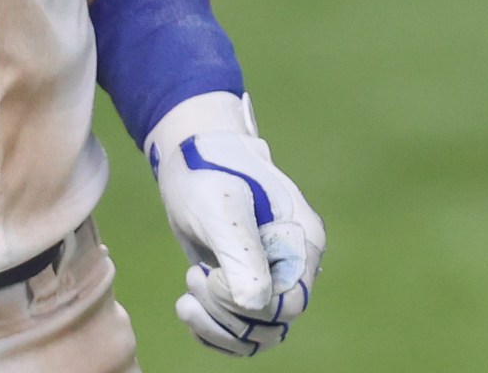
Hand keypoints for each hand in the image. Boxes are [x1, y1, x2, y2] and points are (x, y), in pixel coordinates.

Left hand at [144, 92, 326, 355]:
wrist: (189, 154)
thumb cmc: (207, 170)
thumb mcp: (220, 207)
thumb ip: (241, 253)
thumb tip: (255, 305)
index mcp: (301, 243)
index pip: (288, 303)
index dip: (248, 303)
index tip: (210, 274)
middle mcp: (292, 266)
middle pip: (273, 324)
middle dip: (227, 315)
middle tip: (193, 279)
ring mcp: (269, 276)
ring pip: (257, 333)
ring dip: (217, 327)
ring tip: (186, 300)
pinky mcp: (243, 284)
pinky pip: (239, 330)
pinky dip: (213, 331)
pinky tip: (189, 310)